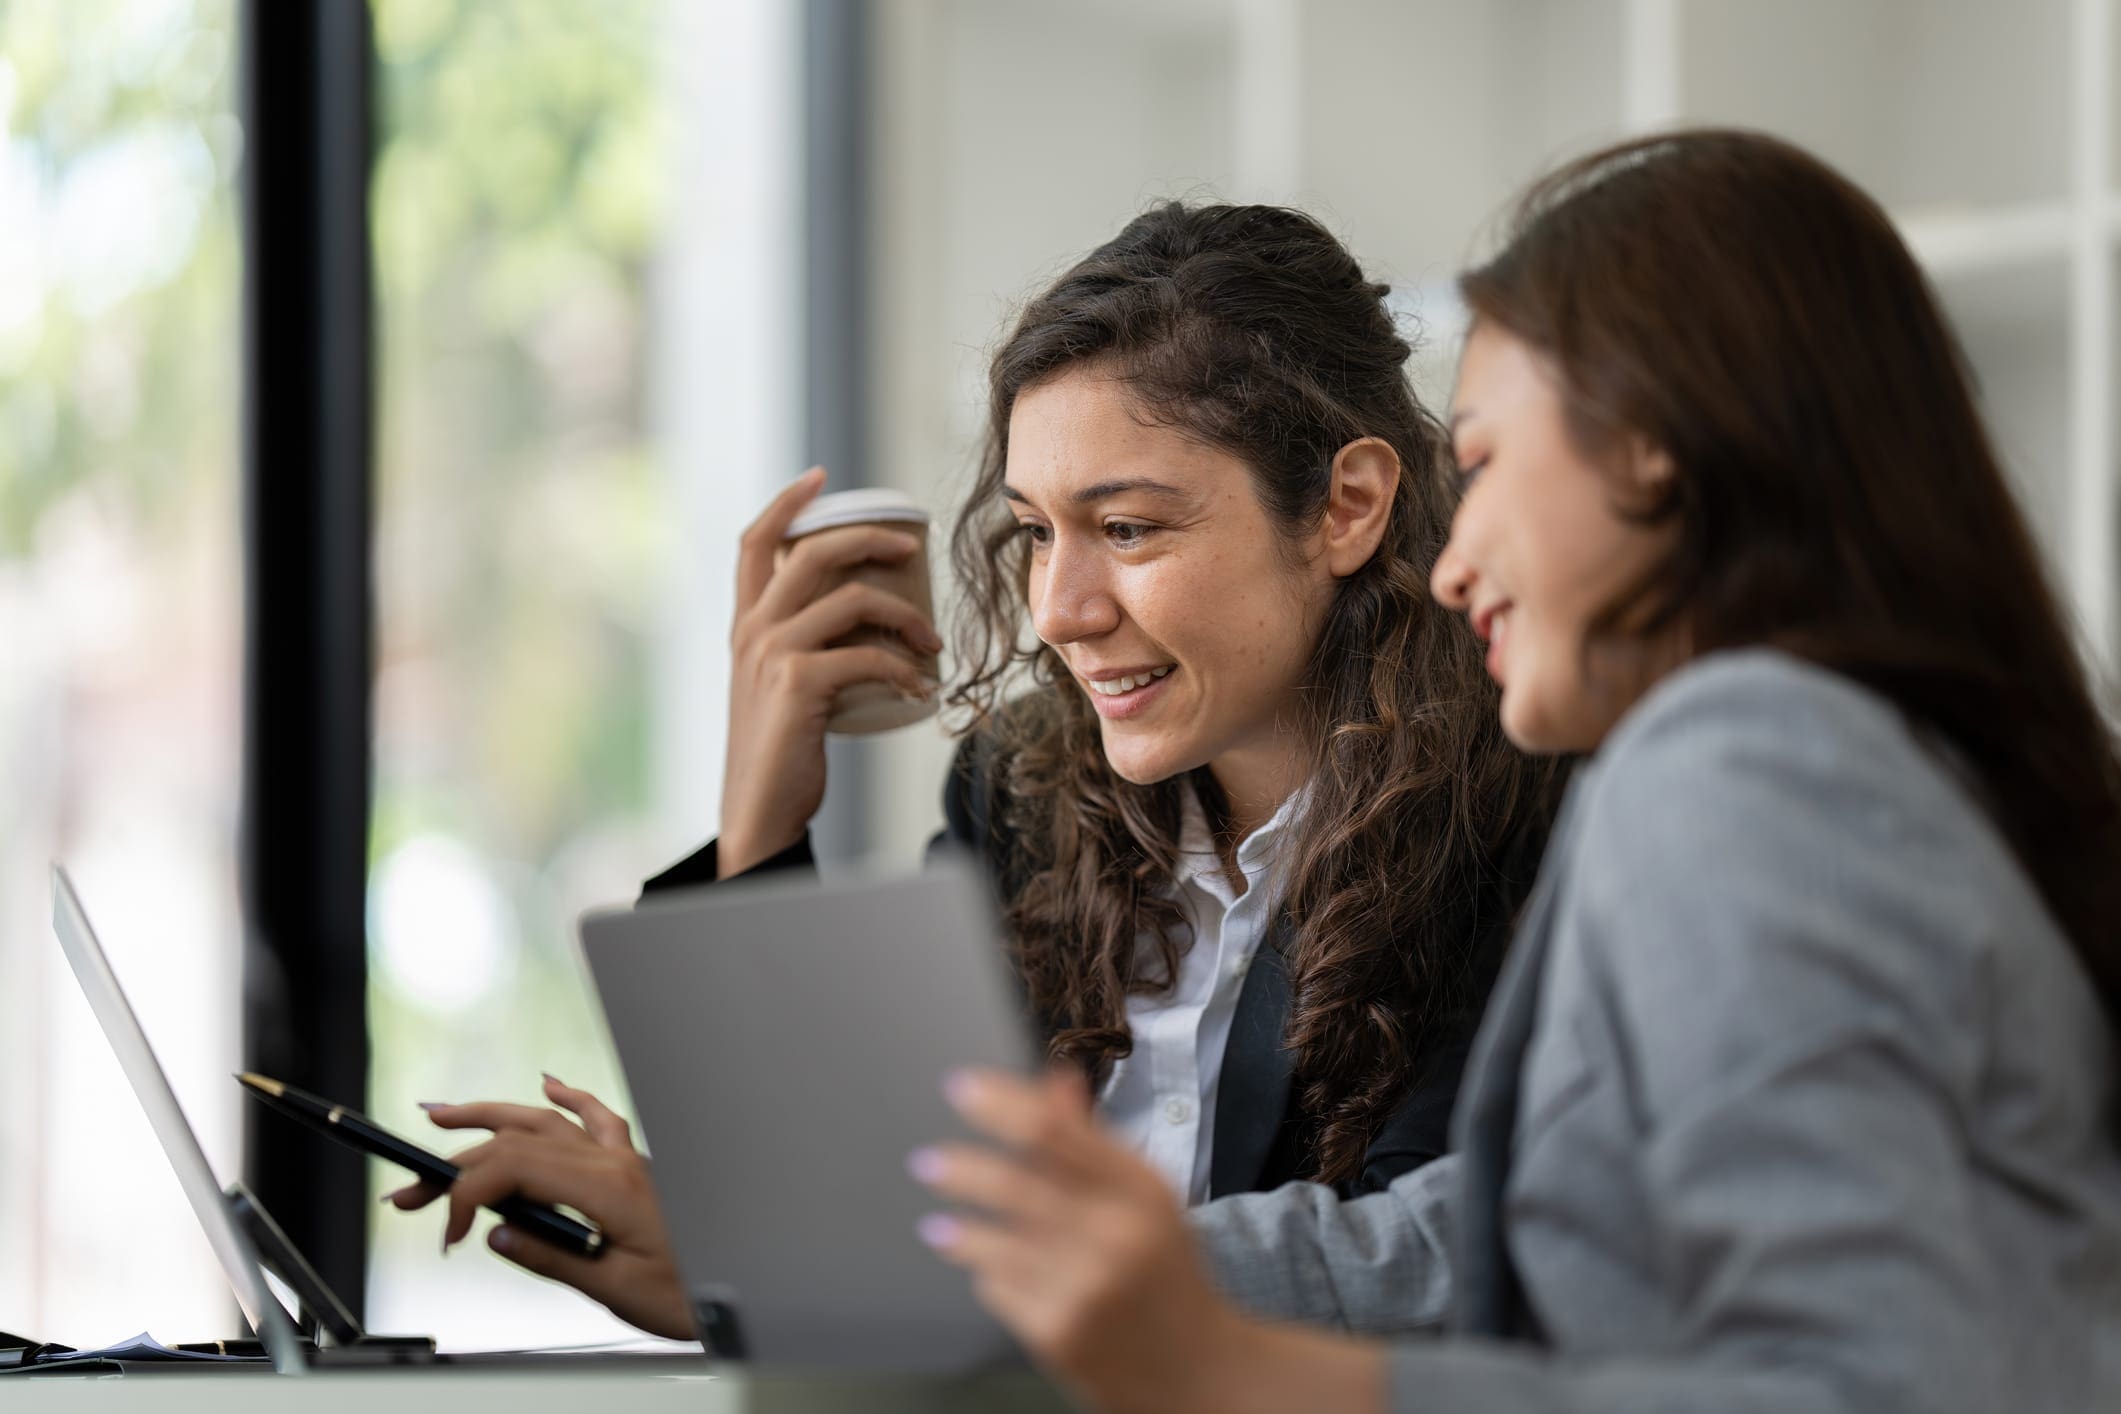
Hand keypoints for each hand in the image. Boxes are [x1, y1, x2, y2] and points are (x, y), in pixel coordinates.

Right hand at [383, 1076, 693, 1340]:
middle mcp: (616, 1160)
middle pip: (520, 1142)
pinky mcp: (634, 1165)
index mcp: (608, 1186)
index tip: (449, 1230)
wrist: (735, 1285)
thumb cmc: (688, 1292)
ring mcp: (626, 1157)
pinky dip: (568, 1098)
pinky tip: (548, 1084)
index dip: (469, 1193)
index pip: (516, 1168)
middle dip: (459, 1164)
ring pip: (549, 1121)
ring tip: (445, 1115)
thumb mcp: (613, 1288)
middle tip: (410, 1190)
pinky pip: (598, 1117)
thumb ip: (551, 1256)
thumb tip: (496, 1234)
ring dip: (495, 1115)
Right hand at [719, 467, 942, 877]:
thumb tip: (860, 618)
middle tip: (913, 550)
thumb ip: (802, 648)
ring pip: (852, 599)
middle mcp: (752, 630)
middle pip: (815, 552)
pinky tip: (923, 688)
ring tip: (934, 643)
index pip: (754, 542)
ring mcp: (772, 654)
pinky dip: (906, 668)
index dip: (786, 502)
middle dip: (871, 539)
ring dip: (907, 616)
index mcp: (745, 624)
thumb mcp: (780, 686)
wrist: (760, 810)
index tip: (821, 476)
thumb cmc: (782, 751)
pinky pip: (869, 655)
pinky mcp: (798, 684)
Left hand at [911, 1069, 1387, 1413]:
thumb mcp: (1146, 1196)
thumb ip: (1094, 1142)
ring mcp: (1085, 1288)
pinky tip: (999, 1275)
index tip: (961, 1087)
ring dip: (960, 1230)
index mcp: (1140, 1189)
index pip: (1055, 1131)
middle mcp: (1116, 1234)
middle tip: (928, 1162)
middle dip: (961, 1169)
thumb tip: (1052, 1081)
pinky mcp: (1058, 1334)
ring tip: (942, 1227)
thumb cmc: (1166, 1271)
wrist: (1201, 1370)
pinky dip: (991, 1276)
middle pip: (1016, 1183)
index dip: (999, 1104)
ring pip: (994, 1242)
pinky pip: (997, 1289)